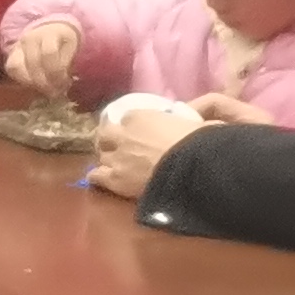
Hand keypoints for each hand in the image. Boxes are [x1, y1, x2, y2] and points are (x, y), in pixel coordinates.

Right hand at [5, 20, 83, 98]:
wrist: (51, 29)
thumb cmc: (65, 42)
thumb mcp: (72, 49)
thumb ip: (67, 65)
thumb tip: (60, 87)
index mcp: (50, 33)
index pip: (49, 53)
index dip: (55, 72)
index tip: (63, 84)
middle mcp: (30, 37)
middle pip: (33, 63)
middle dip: (44, 82)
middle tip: (54, 93)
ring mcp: (18, 45)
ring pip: (17, 66)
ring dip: (30, 82)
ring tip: (43, 90)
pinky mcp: (11, 53)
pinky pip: (11, 69)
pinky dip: (21, 80)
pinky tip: (34, 85)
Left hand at [93, 95, 226, 197]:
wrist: (192, 168)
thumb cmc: (199, 142)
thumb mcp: (195, 122)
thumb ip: (187, 119)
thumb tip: (196, 116)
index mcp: (140, 116)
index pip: (127, 117)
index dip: (131, 126)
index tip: (138, 131)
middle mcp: (123, 134)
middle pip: (105, 134)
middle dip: (110, 139)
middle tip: (119, 146)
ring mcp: (116, 157)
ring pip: (101, 155)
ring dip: (107, 158)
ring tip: (114, 164)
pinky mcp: (114, 179)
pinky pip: (95, 176)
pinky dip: (98, 177)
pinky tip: (104, 179)